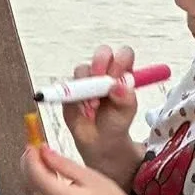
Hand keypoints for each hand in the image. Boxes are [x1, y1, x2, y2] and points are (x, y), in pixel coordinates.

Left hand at [22, 145, 145, 194]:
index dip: (31, 159)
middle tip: (34, 148)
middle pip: (31, 185)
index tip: (32, 144)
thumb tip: (44, 152)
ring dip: (33, 174)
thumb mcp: (92, 178)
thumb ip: (65, 165)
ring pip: (34, 192)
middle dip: (28, 165)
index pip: (37, 177)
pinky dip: (41, 184)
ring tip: (41, 157)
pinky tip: (48, 173)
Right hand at [62, 45, 141, 161]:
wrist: (99, 141)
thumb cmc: (115, 123)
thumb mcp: (127, 112)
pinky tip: (82, 110)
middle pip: (102, 53)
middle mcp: (105, 73)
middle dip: (100, 63)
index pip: (123, 55)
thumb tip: (118, 85)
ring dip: (87, 86)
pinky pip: (67, 85)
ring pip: (82, 69)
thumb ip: (126, 98)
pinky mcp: (70, 89)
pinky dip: (74, 97)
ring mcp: (87, 80)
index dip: (119, 61)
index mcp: (122, 75)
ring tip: (93, 106)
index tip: (115, 77)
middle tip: (100, 80)